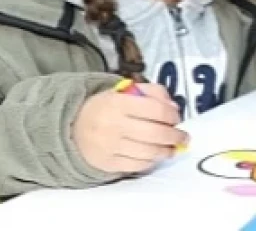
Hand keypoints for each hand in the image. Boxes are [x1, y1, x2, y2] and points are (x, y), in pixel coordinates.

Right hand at [72, 83, 186, 173]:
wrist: (72, 128)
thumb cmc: (106, 107)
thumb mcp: (126, 90)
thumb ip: (153, 92)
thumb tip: (173, 107)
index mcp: (118, 103)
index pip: (156, 110)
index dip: (173, 115)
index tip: (177, 118)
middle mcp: (113, 125)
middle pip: (155, 134)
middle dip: (175, 136)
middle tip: (183, 137)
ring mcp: (110, 146)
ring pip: (148, 152)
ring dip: (167, 151)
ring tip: (172, 148)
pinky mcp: (108, 163)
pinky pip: (137, 165)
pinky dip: (151, 161)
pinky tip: (155, 156)